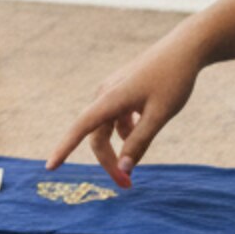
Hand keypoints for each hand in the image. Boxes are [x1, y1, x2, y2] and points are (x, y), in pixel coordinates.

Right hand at [45, 36, 200, 185]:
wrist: (185, 48)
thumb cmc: (173, 81)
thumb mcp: (159, 116)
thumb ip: (139, 143)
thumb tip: (122, 169)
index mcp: (110, 100)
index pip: (79, 129)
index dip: (63, 149)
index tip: (49, 168)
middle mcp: (105, 94)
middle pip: (97, 136)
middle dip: (109, 162)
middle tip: (128, 185)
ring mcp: (112, 90)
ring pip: (107, 128)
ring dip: (119, 146)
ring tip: (140, 154)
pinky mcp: (122, 89)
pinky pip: (116, 117)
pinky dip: (126, 131)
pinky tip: (142, 129)